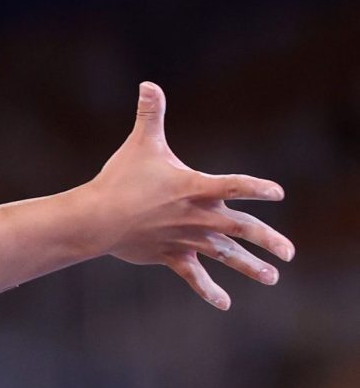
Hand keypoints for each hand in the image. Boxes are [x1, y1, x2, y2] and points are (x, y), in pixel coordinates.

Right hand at [83, 81, 293, 309]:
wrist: (97, 218)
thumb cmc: (119, 178)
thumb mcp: (139, 144)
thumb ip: (150, 114)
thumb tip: (149, 83)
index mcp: (194, 187)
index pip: (234, 186)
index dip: (257, 189)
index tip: (278, 193)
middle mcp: (197, 216)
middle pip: (241, 229)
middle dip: (268, 240)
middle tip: (289, 252)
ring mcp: (186, 239)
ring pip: (225, 256)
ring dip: (250, 267)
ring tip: (273, 277)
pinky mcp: (171, 255)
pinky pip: (194, 276)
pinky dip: (208, 290)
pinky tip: (224, 304)